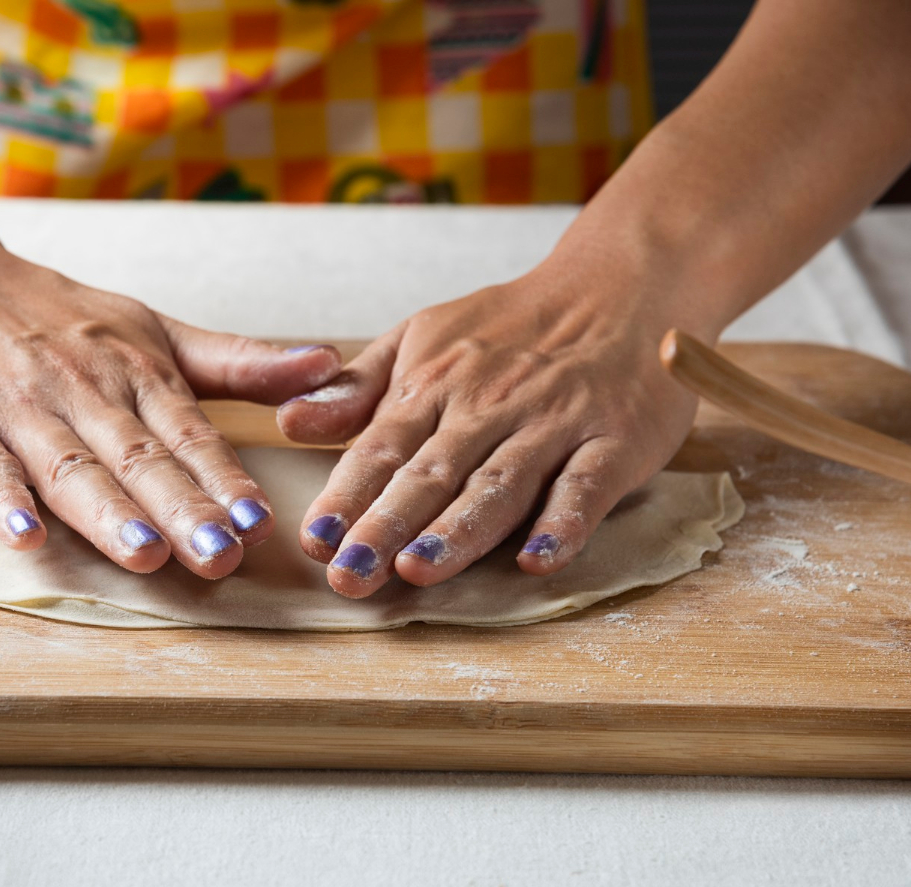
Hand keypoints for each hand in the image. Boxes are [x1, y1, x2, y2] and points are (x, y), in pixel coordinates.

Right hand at [0, 245, 341, 578]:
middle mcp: (82, 390)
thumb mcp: (148, 328)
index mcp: (134, 371)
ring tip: (146, 553)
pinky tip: (26, 538)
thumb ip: (234, 361)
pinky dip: (2, 502)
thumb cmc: (45, 312)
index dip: (224, 480)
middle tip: (221, 556)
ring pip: (70, 466)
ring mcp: (16, 409)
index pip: (188, 434)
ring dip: (108, 512)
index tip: (261, 523)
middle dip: (182, 508)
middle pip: (137, 457)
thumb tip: (328, 365)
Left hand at [275, 267, 702, 597]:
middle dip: (386, 526)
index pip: (381, 447)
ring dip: (458, 530)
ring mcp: (554, 422)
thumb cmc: (510, 327)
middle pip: (431, 473)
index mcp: (436, 383)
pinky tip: (536, 559)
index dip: (347, 495)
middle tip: (349, 575)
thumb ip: (359, 388)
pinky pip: (587, 484)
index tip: (316, 540)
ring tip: (417, 571)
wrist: (621, 286)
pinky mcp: (615, 440)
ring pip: (500, 483)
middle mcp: (489, 404)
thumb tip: (289, 421)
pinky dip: (564, 522)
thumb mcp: (423, 337)